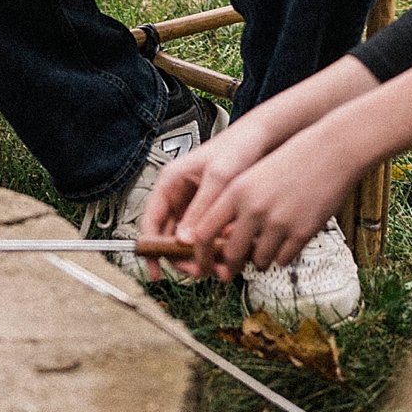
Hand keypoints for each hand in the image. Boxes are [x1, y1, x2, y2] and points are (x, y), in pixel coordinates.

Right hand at [138, 107, 283, 279]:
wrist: (261, 139)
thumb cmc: (237, 147)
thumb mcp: (218, 178)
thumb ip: (200, 209)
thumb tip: (182, 241)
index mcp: (170, 183)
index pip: (151, 222)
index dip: (150, 249)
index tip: (157, 272)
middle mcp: (178, 196)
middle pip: (169, 238)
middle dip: (184, 258)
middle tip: (202, 272)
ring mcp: (194, 205)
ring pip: (190, 241)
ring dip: (203, 257)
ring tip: (223, 266)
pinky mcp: (211, 212)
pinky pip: (208, 237)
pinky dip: (217, 248)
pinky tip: (232, 251)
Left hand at [155, 127, 357, 282]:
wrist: (331, 152)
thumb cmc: (292, 162)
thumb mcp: (254, 177)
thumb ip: (235, 206)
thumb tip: (222, 241)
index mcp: (237, 191)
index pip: (203, 233)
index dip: (200, 254)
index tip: (203, 261)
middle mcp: (254, 208)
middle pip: (230, 253)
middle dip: (232, 263)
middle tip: (234, 265)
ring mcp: (278, 222)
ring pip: (258, 260)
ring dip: (260, 259)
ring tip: (266, 246)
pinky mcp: (301, 233)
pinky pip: (282, 260)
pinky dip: (282, 256)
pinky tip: (286, 241)